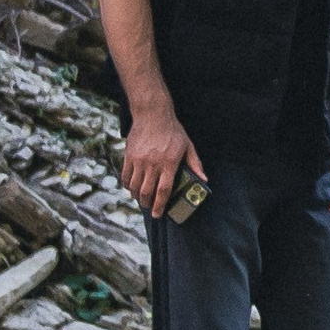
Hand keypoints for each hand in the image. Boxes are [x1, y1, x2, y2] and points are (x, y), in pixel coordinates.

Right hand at [121, 104, 206, 219]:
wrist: (152, 115)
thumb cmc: (172, 131)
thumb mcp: (188, 146)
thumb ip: (195, 164)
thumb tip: (204, 180)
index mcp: (169, 162)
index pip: (163, 190)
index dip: (160, 205)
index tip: (158, 214)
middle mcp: (152, 163)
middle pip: (147, 192)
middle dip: (148, 204)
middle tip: (151, 208)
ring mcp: (138, 160)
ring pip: (134, 187)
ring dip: (137, 197)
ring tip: (142, 200)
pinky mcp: (128, 156)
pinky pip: (125, 177)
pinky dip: (128, 187)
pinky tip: (133, 189)